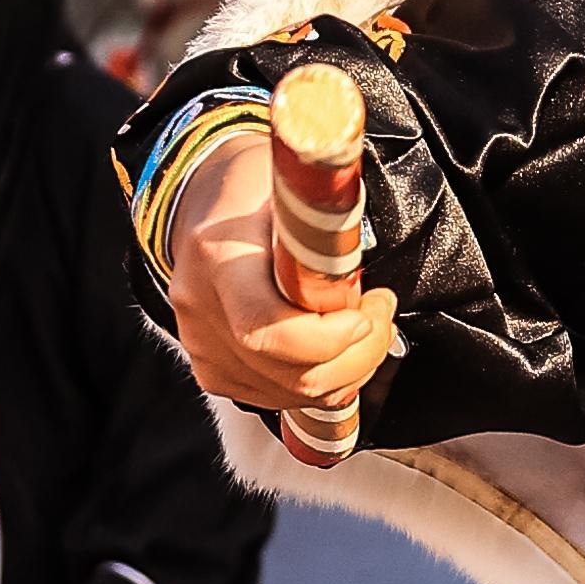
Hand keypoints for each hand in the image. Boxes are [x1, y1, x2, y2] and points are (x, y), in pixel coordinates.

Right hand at [162, 130, 399, 422]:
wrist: (205, 201)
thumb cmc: (252, 188)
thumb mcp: (291, 186)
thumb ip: (324, 224)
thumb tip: (364, 247)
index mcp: (219, 259)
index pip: (268, 331)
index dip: (330, 338)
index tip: (367, 311)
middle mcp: (204, 311)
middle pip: (291, 375)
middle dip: (359, 355)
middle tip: (380, 314)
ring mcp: (205, 347)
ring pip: (293, 394)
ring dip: (348, 370)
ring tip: (366, 328)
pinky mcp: (215, 370)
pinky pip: (279, 397)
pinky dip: (322, 381)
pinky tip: (336, 349)